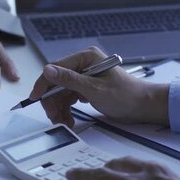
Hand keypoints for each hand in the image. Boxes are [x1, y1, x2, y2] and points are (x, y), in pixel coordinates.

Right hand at [29, 47, 168, 126]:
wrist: (144, 107)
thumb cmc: (126, 95)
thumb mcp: (94, 89)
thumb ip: (69, 79)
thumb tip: (48, 70)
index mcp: (85, 58)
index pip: (55, 68)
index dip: (43, 84)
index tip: (35, 98)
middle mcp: (83, 65)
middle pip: (56, 82)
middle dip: (52, 101)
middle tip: (53, 117)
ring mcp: (84, 77)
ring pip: (61, 92)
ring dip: (59, 108)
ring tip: (63, 122)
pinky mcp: (86, 88)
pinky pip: (69, 98)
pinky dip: (66, 109)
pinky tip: (69, 120)